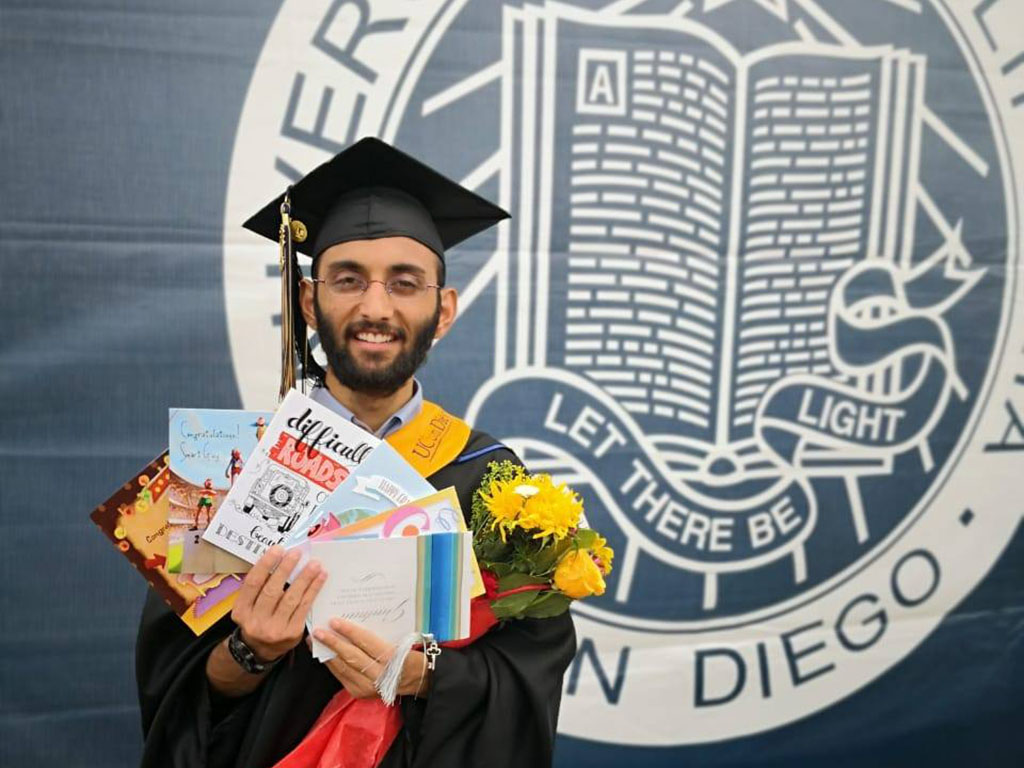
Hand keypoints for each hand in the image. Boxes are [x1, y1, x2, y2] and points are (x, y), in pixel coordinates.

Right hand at [230, 545, 325, 662]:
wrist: (261, 650)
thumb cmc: (258, 619)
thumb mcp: (249, 606)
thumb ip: (259, 587)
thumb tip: (280, 559)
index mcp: (241, 611)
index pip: (253, 584)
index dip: (265, 565)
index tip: (278, 549)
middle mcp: (256, 621)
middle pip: (272, 591)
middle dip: (286, 569)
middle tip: (296, 553)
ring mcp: (275, 629)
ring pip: (291, 598)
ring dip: (305, 578)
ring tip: (314, 563)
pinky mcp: (292, 633)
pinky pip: (304, 607)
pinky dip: (313, 589)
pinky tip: (320, 577)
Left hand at [314, 619, 432, 699]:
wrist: (415, 680)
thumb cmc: (408, 654)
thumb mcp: (401, 641)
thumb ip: (379, 635)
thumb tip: (354, 620)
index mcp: (391, 659)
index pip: (366, 643)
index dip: (349, 632)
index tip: (334, 621)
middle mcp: (378, 676)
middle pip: (351, 656)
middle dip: (332, 643)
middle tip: (318, 631)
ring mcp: (367, 687)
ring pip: (343, 668)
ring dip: (327, 653)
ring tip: (314, 641)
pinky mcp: (359, 693)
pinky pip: (341, 676)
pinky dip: (332, 664)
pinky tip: (324, 654)